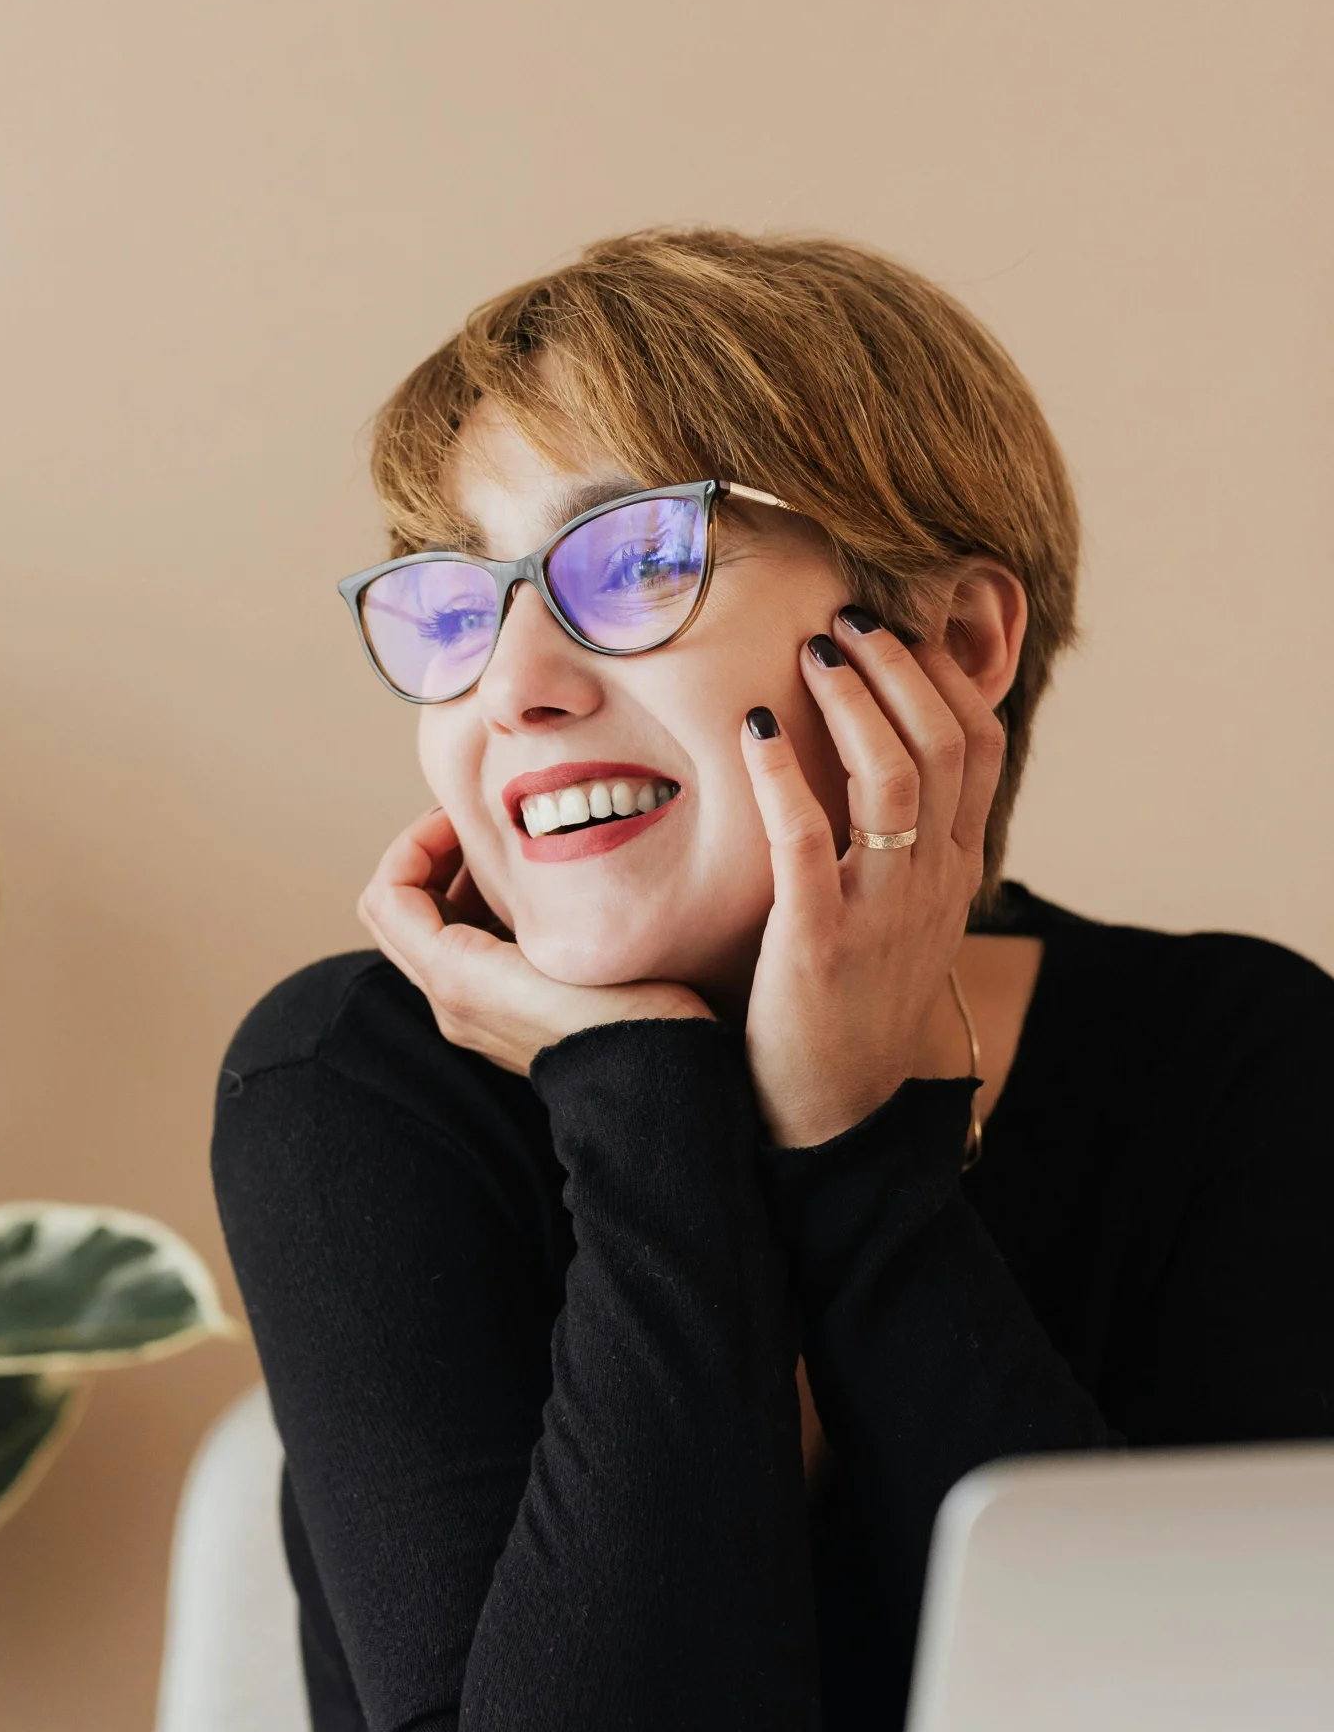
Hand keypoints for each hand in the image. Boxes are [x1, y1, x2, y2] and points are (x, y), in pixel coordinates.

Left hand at [359, 806, 710, 1077]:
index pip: (388, 894)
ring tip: (504, 856)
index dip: (414, 844)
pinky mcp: (498, 1016)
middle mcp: (448, 1000)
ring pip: (426, 932)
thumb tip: (487, 845)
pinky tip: (525, 897)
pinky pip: (460, 952)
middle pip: (396, 913)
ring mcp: (470, 1012)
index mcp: (453, 978)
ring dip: (450, 884)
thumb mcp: (560, 942)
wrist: (652, 1085)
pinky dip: (474, 913)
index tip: (463, 818)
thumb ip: (511, 895)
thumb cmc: (621, 1011)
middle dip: (426, 859)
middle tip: (475, 829)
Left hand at [739, 611, 1004, 1146]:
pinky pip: (808, 838)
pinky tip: (752, 727)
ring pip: (894, 775)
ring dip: (853, 698)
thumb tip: (878, 759)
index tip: (898, 626)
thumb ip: (902, 843)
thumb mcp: (899, 916)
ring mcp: (882, 911)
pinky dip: (782, 773)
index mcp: (954, 870)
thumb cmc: (848, 1004)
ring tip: (814, 649)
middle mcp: (932, 883)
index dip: (945, 673)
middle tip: (848, 617)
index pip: (980, 745)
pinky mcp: (819, 941)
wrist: (832, 1113)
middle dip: (899, 664)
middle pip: (944, 742)